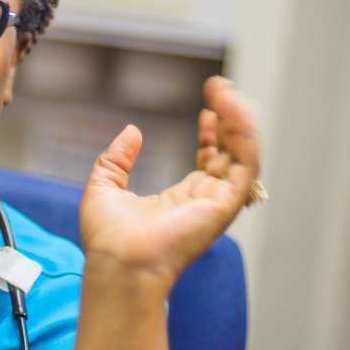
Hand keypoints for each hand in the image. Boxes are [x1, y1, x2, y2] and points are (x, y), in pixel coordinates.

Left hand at [78, 76, 260, 292]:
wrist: (118, 261)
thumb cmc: (108, 238)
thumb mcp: (104, 186)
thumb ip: (117, 158)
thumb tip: (132, 131)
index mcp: (181, 200)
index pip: (210, 160)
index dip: (212, 132)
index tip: (209, 107)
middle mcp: (204, 201)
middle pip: (231, 154)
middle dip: (231, 120)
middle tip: (223, 88)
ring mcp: (218, 204)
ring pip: (243, 156)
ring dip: (240, 122)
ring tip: (228, 92)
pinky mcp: (225, 204)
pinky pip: (245, 164)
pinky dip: (244, 136)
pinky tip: (233, 111)